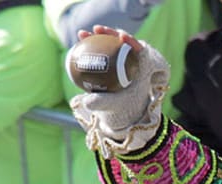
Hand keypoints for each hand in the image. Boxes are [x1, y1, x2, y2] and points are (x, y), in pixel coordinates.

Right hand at [69, 27, 170, 154]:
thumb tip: (87, 101)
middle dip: (111, 34)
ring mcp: (123, 63)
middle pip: (124, 44)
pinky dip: (91, 46)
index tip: (121, 37)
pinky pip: (102, 52)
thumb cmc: (123, 112)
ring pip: (112, 46)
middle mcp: (134, 64)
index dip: (133, 42)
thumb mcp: (115, 108)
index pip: (141, 51)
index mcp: (144, 71)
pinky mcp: (113, 63)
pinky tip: (78, 41)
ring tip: (83, 33)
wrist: (122, 115)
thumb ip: (103, 103)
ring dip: (98, 37)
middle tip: (97, 30)